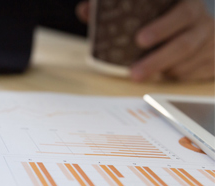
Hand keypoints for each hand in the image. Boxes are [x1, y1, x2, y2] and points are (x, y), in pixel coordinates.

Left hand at [77, 0, 213, 81]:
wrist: (198, 24)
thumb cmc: (162, 15)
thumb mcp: (144, 7)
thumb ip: (116, 8)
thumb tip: (85, 11)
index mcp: (185, 4)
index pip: (180, 13)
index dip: (161, 27)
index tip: (139, 40)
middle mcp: (201, 22)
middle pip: (184, 44)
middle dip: (157, 60)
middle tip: (133, 72)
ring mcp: (209, 42)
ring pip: (188, 61)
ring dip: (163, 71)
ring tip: (139, 76)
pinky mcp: (212, 60)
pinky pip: (195, 73)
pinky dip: (175, 76)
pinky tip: (161, 76)